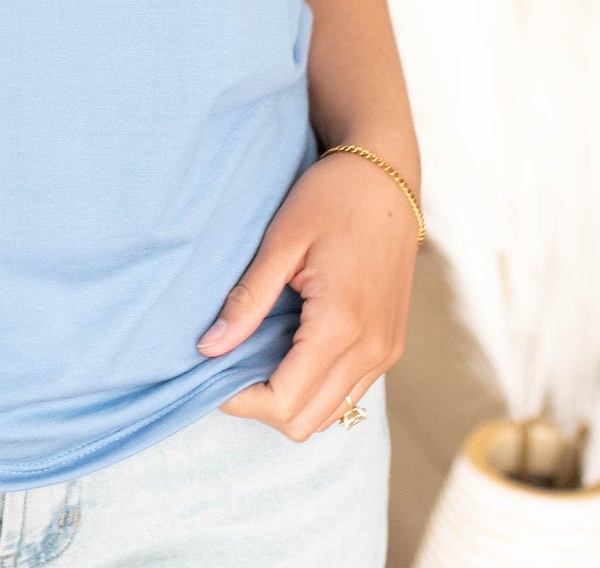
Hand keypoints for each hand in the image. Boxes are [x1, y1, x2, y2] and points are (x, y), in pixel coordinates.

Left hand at [194, 147, 418, 439]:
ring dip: (289, 398)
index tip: (211, 368)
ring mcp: (386, 352)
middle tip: (229, 363)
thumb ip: (247, 299)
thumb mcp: (282, 240)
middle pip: (305, 422)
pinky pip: (348, 392)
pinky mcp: (390, 345)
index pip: (284, 402)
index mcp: (342, 325)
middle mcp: (371, 350)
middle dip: (261, 405)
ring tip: (257, 354)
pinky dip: (315, 387)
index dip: (241, 399)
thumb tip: (209, 347)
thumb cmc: (331, 197)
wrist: (386, 176)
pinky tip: (289, 348)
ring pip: (329, 415)